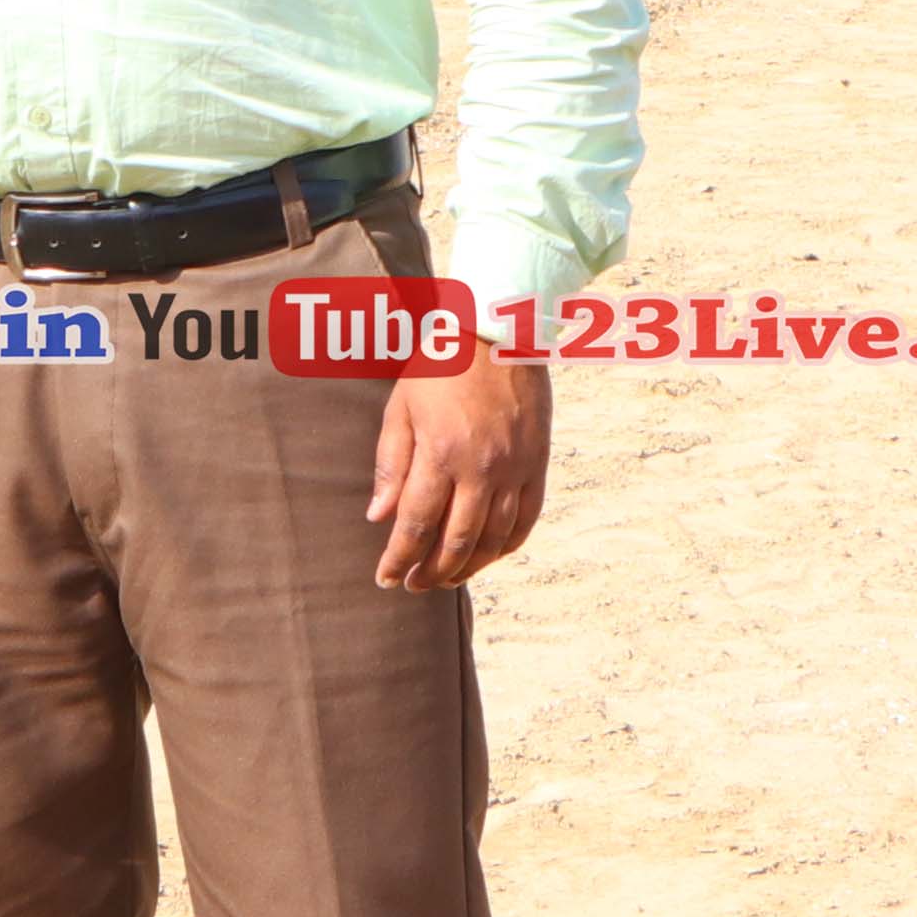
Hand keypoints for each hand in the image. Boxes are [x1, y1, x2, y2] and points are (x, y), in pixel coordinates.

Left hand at [366, 351, 550, 591]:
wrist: (499, 330)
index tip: (386, 578)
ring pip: (493, 540)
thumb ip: (390, 465)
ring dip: (467, 568)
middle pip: (456, 542)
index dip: (399, 558)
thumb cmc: (440, 364)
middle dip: (430, 573)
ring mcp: (515, 469)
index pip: (416, 524)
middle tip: (413, 585)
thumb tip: (379, 517)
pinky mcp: (538, 464)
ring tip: (445, 579)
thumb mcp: (401, 408)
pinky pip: (526, 521)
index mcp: (441, 452)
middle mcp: (481, 468)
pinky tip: (486, 556)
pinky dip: (505, 547)